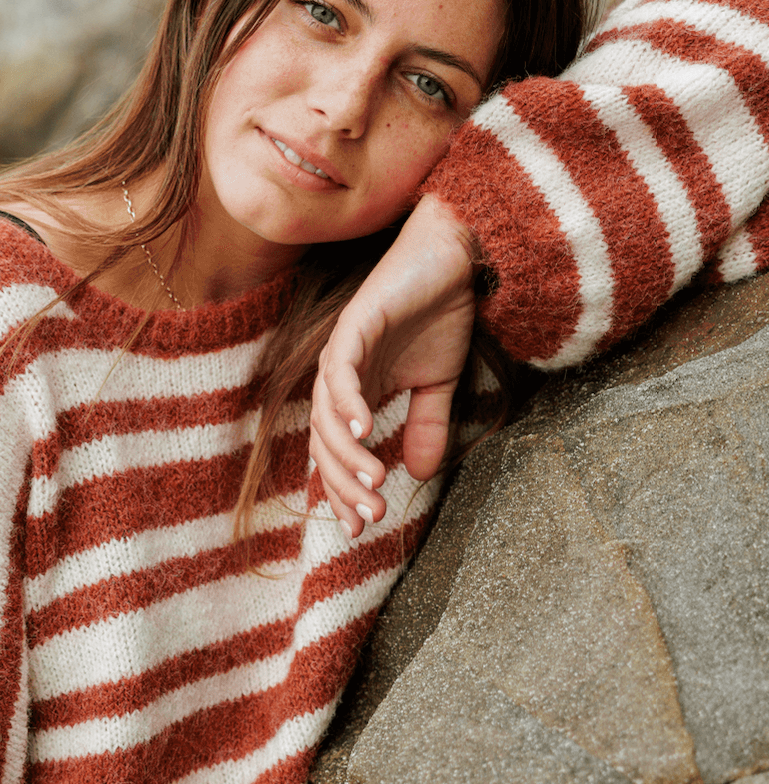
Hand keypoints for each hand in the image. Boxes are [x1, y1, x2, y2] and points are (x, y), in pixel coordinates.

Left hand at [309, 194, 477, 537]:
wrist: (458, 255)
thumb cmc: (442, 311)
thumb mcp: (439, 383)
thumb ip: (426, 426)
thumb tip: (422, 476)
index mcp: (355, 392)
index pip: (336, 452)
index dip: (343, 491)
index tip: (360, 527)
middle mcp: (340, 377)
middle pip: (325, 443)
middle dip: (345, 484)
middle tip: (371, 516)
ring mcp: (343, 351)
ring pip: (326, 415)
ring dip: (348, 453)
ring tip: (373, 482)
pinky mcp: (354, 326)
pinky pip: (339, 372)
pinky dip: (346, 402)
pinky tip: (363, 429)